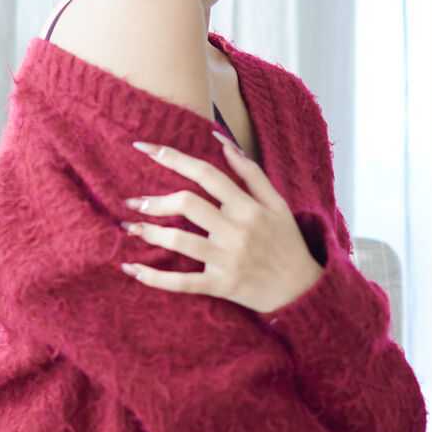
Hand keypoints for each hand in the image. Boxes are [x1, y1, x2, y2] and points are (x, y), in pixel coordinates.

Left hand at [119, 134, 325, 314]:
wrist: (301, 289)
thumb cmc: (286, 242)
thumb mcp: (277, 202)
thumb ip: (250, 172)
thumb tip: (220, 142)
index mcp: (248, 206)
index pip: (205, 174)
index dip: (172, 158)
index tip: (143, 148)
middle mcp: (236, 230)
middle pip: (187, 204)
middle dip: (154, 201)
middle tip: (132, 202)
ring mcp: (227, 259)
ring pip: (179, 242)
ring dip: (148, 233)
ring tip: (130, 228)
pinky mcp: (221, 286)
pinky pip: (182, 282)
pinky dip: (154, 277)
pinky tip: (131, 269)